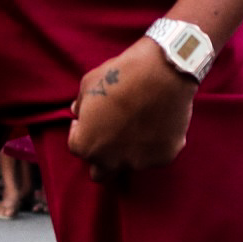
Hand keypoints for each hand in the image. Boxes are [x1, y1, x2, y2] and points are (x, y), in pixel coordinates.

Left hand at [66, 38, 196, 180]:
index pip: (77, 147)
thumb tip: (80, 112)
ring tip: (138, 122)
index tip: (90, 119)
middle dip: (102, 155)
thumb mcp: (90, 82)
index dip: (82, 130)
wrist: (165, 70)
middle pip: (101, 171)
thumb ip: (82, 104)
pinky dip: (154, 143)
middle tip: (110, 133)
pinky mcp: (165, 156)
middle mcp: (110, 161)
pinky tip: (157, 122)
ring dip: (129, 149)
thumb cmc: (123, 73)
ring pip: (130, 163)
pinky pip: (155, 154)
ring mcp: (140, 162)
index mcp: (87, 145)